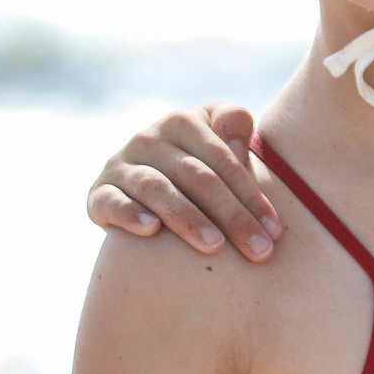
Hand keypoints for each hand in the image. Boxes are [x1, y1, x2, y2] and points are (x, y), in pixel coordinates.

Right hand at [85, 104, 282, 261]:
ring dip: (187, 217)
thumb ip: (235, 128)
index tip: (275, 231)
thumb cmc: (198, 165)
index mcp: (183, 122)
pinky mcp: (99, 193)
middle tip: (259, 250)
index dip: (252, 195)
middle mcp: (148, 138)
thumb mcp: (220, 142)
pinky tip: (151, 230)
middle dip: (232, 216)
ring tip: (215, 246)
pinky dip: (129, 214)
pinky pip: (111, 202)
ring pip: (157, 189)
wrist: (142, 187)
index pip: (224, 160)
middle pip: (197, 177)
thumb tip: (238, 139)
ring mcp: (121, 165)